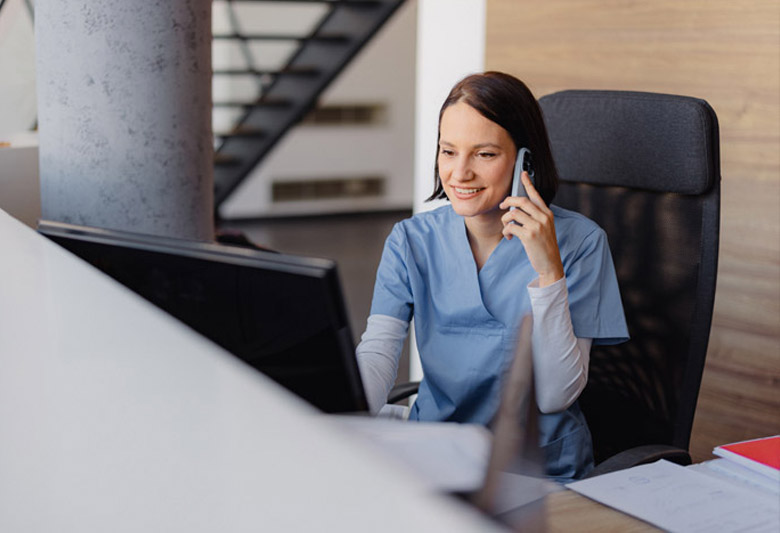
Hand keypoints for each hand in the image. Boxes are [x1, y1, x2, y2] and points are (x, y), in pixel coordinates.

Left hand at [499, 172, 563, 286]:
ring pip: (513, 213)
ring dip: (505, 220)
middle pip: (521, 200)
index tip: (522, 174)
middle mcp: (543, 217)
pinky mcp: (529, 236)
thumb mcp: (544, 228)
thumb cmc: (544, 246)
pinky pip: (511, 227)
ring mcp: (537, 226)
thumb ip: (535, 217)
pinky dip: (506, 231)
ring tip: (506, 228)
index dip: (528, 183)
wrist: (550, 264)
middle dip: (508, 201)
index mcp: (547, 214)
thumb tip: (516, 209)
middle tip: (502, 206)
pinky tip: (508, 237)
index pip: (536, 195)